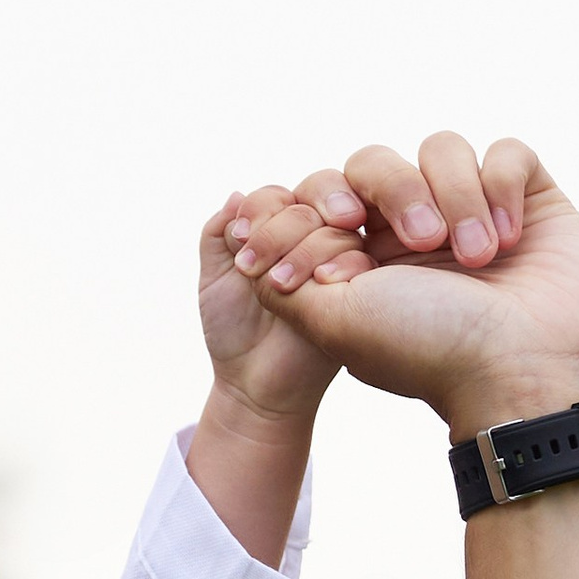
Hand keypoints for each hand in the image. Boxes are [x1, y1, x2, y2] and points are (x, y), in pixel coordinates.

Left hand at [198, 182, 351, 429]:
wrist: (255, 383)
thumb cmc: (234, 331)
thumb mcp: (214, 279)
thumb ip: (218, 235)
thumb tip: (237, 196)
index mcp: (278, 226)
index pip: (276, 195)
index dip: (260, 209)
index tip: (241, 238)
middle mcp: (312, 235)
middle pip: (311, 198)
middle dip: (282, 226)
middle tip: (254, 265)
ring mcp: (340, 258)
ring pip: (337, 225)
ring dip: (305, 247)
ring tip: (278, 285)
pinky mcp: (362, 286)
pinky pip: (363, 256)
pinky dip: (339, 262)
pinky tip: (317, 284)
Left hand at [234, 137, 578, 441]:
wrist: (523, 373)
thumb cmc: (431, 351)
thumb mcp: (334, 321)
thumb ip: (284, 276)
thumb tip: (249, 228)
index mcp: (363, 264)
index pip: (324, 199)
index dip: (323, 206)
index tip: (339, 236)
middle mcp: (414, 235)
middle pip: (377, 163)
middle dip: (393, 191)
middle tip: (420, 242)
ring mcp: (472, 214)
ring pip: (442, 149)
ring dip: (456, 197)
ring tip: (476, 257)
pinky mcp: (529, 201)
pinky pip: (506, 153)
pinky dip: (503, 186)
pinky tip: (509, 238)